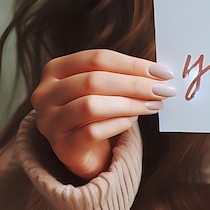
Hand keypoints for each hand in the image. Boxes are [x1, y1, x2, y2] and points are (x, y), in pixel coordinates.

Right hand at [31, 49, 173, 178]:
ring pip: (91, 106)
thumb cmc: (97, 112)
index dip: (133, 64)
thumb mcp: (105, 88)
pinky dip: (117, 124)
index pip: (97, 58)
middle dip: (135, 84)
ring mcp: (49, 121)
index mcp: (55, 69)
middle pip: (94, 81)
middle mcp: (45, 93)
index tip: (163, 72)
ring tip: (154, 105)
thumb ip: (123, 76)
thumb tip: (160, 74)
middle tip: (164, 90)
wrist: (82, 151)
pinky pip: (92, 132)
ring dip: (130, 104)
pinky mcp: (61, 147)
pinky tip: (133, 121)